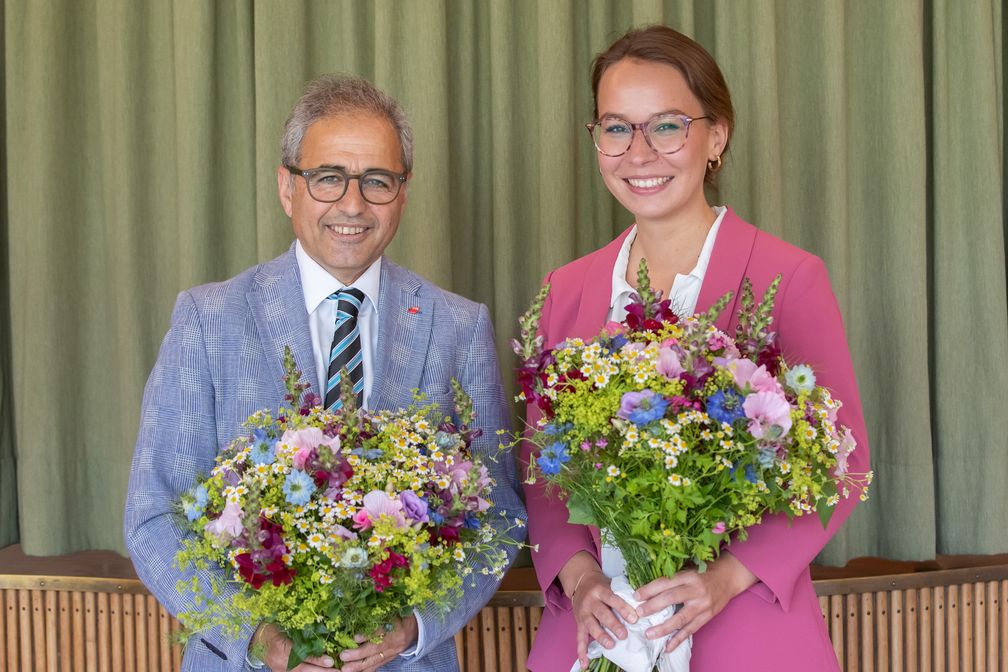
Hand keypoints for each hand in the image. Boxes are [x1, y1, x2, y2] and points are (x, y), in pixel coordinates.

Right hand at [256, 623, 335, 670]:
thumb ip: (301, 631)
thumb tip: (322, 633)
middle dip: (322, 671)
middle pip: (304, 669)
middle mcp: (280, 661)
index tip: (331, 661)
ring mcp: (280, 669)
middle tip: (338, 671)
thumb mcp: (286, 625)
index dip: (316, 659)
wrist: (256, 638)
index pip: (302, 655)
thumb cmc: (273, 627)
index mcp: (281, 647)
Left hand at [336, 615, 417, 671]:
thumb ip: (375, 617)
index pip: (381, 632)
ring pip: (375, 661)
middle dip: (358, 654)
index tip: (355, 638)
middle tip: (343, 656)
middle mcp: (394, 641)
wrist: (414, 628)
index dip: (368, 635)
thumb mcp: (389, 612)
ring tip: (345, 669)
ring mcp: (393, 652)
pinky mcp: (390, 658)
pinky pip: (377, 666)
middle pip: (376, 649)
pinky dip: (366, 670)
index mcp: (395, 626)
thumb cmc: (398, 616)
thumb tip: (356, 620)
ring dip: (359, 666)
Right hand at [569, 570, 638, 668]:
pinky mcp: (578, 623)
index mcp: (600, 590)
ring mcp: (583, 613)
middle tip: (624, 635)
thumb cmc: (600, 585)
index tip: (634, 618)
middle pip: (602, 613)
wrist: (580, 582)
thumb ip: (622, 594)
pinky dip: (582, 651)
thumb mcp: (610, 585)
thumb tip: (641, 607)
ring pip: (591, 626)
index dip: (623, 608)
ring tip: (611, 645)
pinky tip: (585, 663)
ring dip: (601, 636)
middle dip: (613, 625)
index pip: (613, 599)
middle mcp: (590, 601)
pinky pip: (579, 638)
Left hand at [633, 552, 757, 652]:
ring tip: (649, 634)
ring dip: (663, 628)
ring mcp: (702, 605)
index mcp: (689, 576)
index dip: (650, 589)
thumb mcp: (689, 568)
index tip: (636, 595)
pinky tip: (668, 647)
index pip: (666, 583)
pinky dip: (678, 639)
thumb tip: (649, 587)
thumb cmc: (705, 571)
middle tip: (638, 613)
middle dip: (653, 606)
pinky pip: (691, 630)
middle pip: (671, 598)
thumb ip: (673, 577)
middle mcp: (696, 590)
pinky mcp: (707, 616)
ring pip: (680, 618)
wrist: (729, 577)